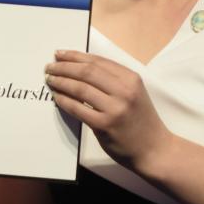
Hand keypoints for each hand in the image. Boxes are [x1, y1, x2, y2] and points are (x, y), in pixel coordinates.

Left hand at [44, 50, 169, 171]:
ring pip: (80, 88)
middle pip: (86, 72)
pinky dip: (64, 101)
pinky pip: (78, 109)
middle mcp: (124, 90)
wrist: (154, 149)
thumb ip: (113, 80)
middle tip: (49, 67)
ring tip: (50, 80)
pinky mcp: (104, 125)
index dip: (75, 56)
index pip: (97, 61)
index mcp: (131, 79)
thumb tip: (81, 67)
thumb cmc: (141, 120)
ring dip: (61, 82)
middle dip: (64, 67)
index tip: (59, 54)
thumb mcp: (134, 93)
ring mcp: (114, 108)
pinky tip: (56, 97)